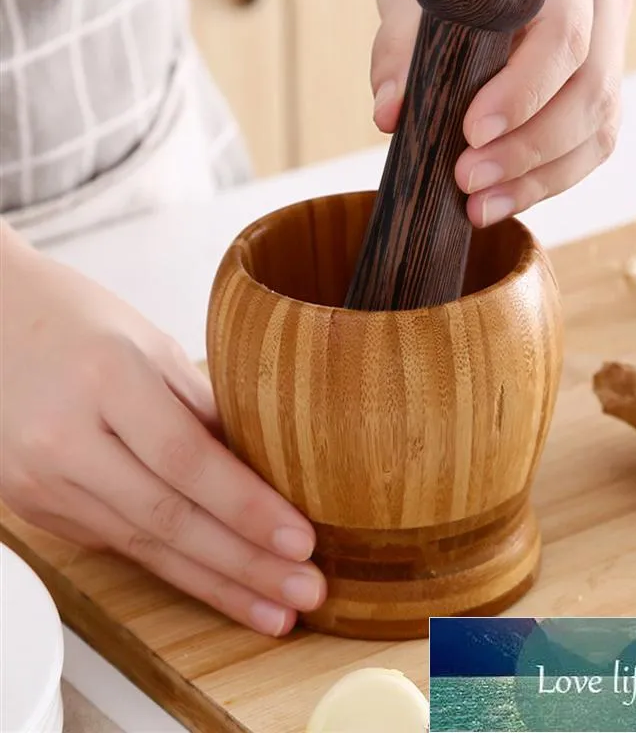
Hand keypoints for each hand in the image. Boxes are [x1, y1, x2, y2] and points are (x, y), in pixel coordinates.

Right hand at [0, 224, 325, 636]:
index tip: (301, 542)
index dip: (247, 508)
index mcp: (107, 380)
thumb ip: (202, 407)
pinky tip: (216, 585)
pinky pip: (116, 543)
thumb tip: (261, 468)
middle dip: (244, 566)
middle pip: (168, 518)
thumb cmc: (76, 320)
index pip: (188, 460)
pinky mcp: (35, 507)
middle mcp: (65, 439)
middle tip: (304, 594)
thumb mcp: (151, 344)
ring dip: (215, 584)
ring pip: (143, 546)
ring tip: (272, 611)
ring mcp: (40, 481)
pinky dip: (172, 568)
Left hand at [372, 0, 631, 225]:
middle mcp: (599, 3)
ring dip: (539, 179)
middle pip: (589, 92)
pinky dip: (548, 181)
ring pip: (597, 128)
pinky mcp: (602, 88)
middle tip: (468, 181)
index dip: (523, 94)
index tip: (473, 133)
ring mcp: (610, 48)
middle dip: (527, 150)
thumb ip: (400, 46)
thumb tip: (391, 116)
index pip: (562, 38)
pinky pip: (591, 145)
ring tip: (481, 207)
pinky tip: (504, 200)